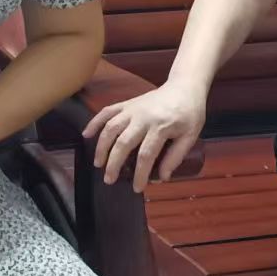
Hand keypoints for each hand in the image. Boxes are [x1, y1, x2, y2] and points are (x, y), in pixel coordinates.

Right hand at [83, 81, 206, 190]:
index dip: (140, 173)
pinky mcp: (127, 103)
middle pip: (124, 143)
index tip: (137, 188)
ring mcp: (133, 109)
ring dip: (101, 147)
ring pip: (111, 128)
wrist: (184, 87)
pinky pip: (107, 112)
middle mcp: (143, 117)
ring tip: (98, 164)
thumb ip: (176, 156)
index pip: (146, 154)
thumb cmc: (189, 114)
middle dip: (114, 164)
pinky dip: (95, 122)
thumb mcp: (190, 136)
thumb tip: (162, 178)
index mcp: (161, 126)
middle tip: (109, 180)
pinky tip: (86, 135)